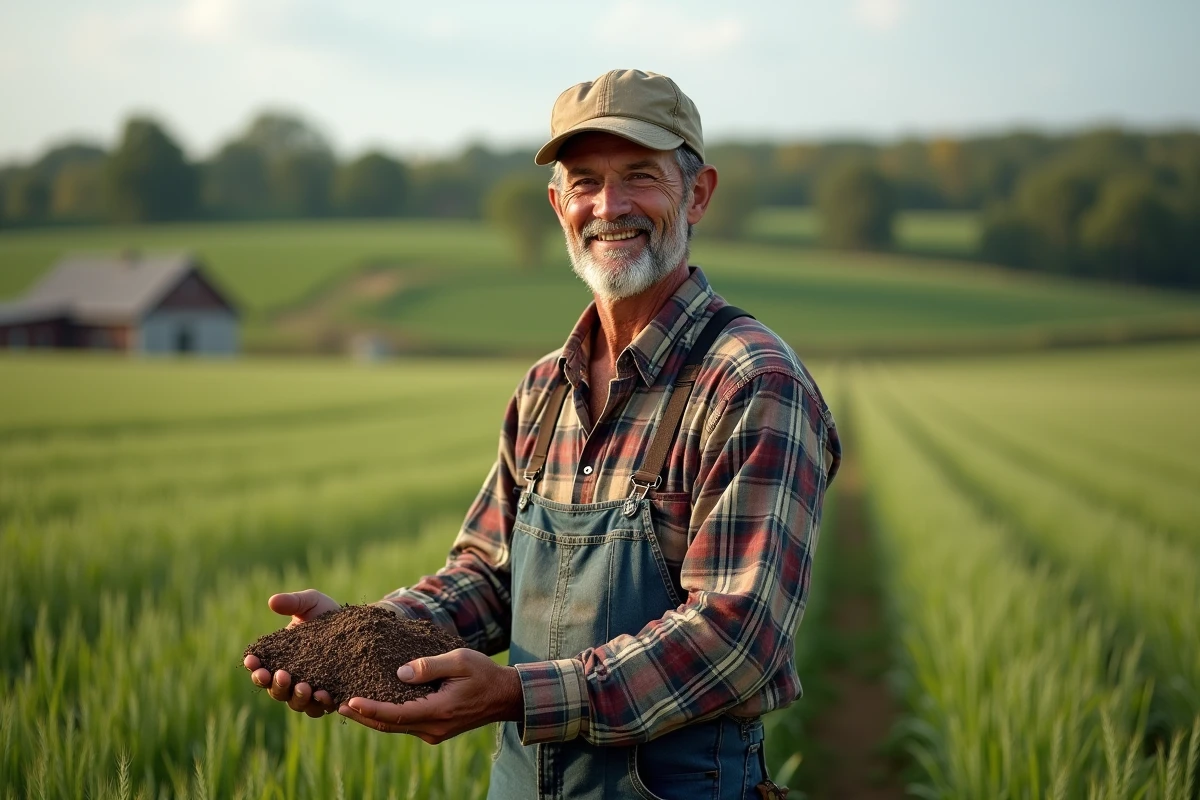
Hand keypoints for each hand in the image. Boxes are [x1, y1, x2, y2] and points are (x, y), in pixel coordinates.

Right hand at [243, 589, 340, 717]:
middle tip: (281, 675)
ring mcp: (311, 690)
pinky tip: (324, 694)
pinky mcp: (332, 695)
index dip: (255, 668)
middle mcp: (292, 680)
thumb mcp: (310, 602)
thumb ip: (292, 602)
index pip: (262, 670)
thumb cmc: (327, 612)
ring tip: (303, 686)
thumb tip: (272, 601)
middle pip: (276, 691)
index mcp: (280, 660)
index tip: (252, 661)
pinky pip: (322, 707)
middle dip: (276, 685)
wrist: (358, 624)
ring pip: (297, 703)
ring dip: (297, 697)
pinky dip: (320, 704)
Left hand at [337, 648, 522, 742]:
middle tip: (338, 703)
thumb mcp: (460, 660)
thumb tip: (400, 673)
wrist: (505, 697)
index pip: (397, 714)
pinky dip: (387, 716)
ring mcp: (434, 732)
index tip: (351, 701)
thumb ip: (430, 666)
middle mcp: (433, 728)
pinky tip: (374, 705)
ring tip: (349, 704)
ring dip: (372, 717)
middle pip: (390, 725)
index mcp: (439, 711)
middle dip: (363, 715)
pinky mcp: (434, 730)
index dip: (371, 709)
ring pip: (396, 727)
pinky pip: (405, 725)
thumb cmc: (484, 673)